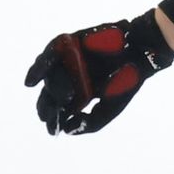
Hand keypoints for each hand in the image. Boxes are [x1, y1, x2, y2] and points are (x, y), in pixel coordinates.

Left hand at [27, 12, 173, 134]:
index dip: (54, 118)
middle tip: (51, 113)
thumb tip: (66, 130)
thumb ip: (91, 122)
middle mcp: (72, 76)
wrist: (140, 51)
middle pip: (51, 92)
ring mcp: (70, 60)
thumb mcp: (111, 107)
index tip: (52, 127)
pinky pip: (50, 54)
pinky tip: (32, 81)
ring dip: (49, 88)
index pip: (61, 107)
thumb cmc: (128, 78)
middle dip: (49, 105)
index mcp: (82, 93)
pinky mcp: (69, 43)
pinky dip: (40, 67)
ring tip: (58, 97)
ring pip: (48, 75)